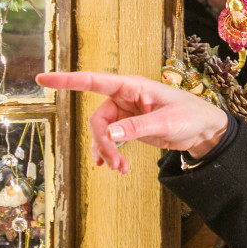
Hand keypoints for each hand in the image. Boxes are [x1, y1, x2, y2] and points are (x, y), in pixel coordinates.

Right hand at [37, 71, 229, 173]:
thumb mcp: (165, 122)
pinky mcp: (129, 127)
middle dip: (103, 143)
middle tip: (116, 164)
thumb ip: (137, 127)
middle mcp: (124, 97)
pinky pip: (110, 140)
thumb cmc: (189, 115)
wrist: (203, 129)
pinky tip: (111, 166)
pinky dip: (109, 153)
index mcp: (131, 87)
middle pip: (98, 120)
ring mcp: (125, 113)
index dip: (67, 80)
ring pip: (102, 133)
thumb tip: (111, 133)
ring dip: (108, 152)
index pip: (93, 81)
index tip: (42, 78)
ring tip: (121, 169)